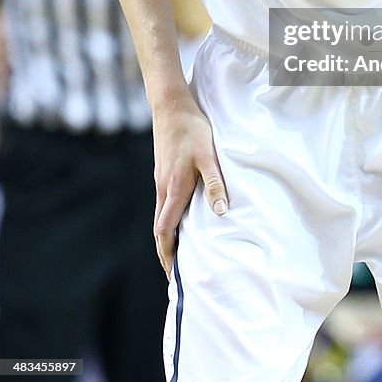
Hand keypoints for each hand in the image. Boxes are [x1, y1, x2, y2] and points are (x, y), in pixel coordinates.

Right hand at [152, 96, 228, 276]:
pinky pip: (163, 204)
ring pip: (161, 217)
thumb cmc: (192, 129)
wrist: (171, 106)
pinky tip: (181, 219)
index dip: (169, 255)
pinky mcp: (163, 172)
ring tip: (180, 253)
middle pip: (160, 229)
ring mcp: (161, 181)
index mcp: (173, 189)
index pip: (165, 232)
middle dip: (167, 253)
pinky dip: (169, 220)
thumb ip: (215, 183)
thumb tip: (221, 212)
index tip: (174, 275)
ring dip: (168, 237)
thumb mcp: (208, 155)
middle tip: (177, 273)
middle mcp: (163, 189)